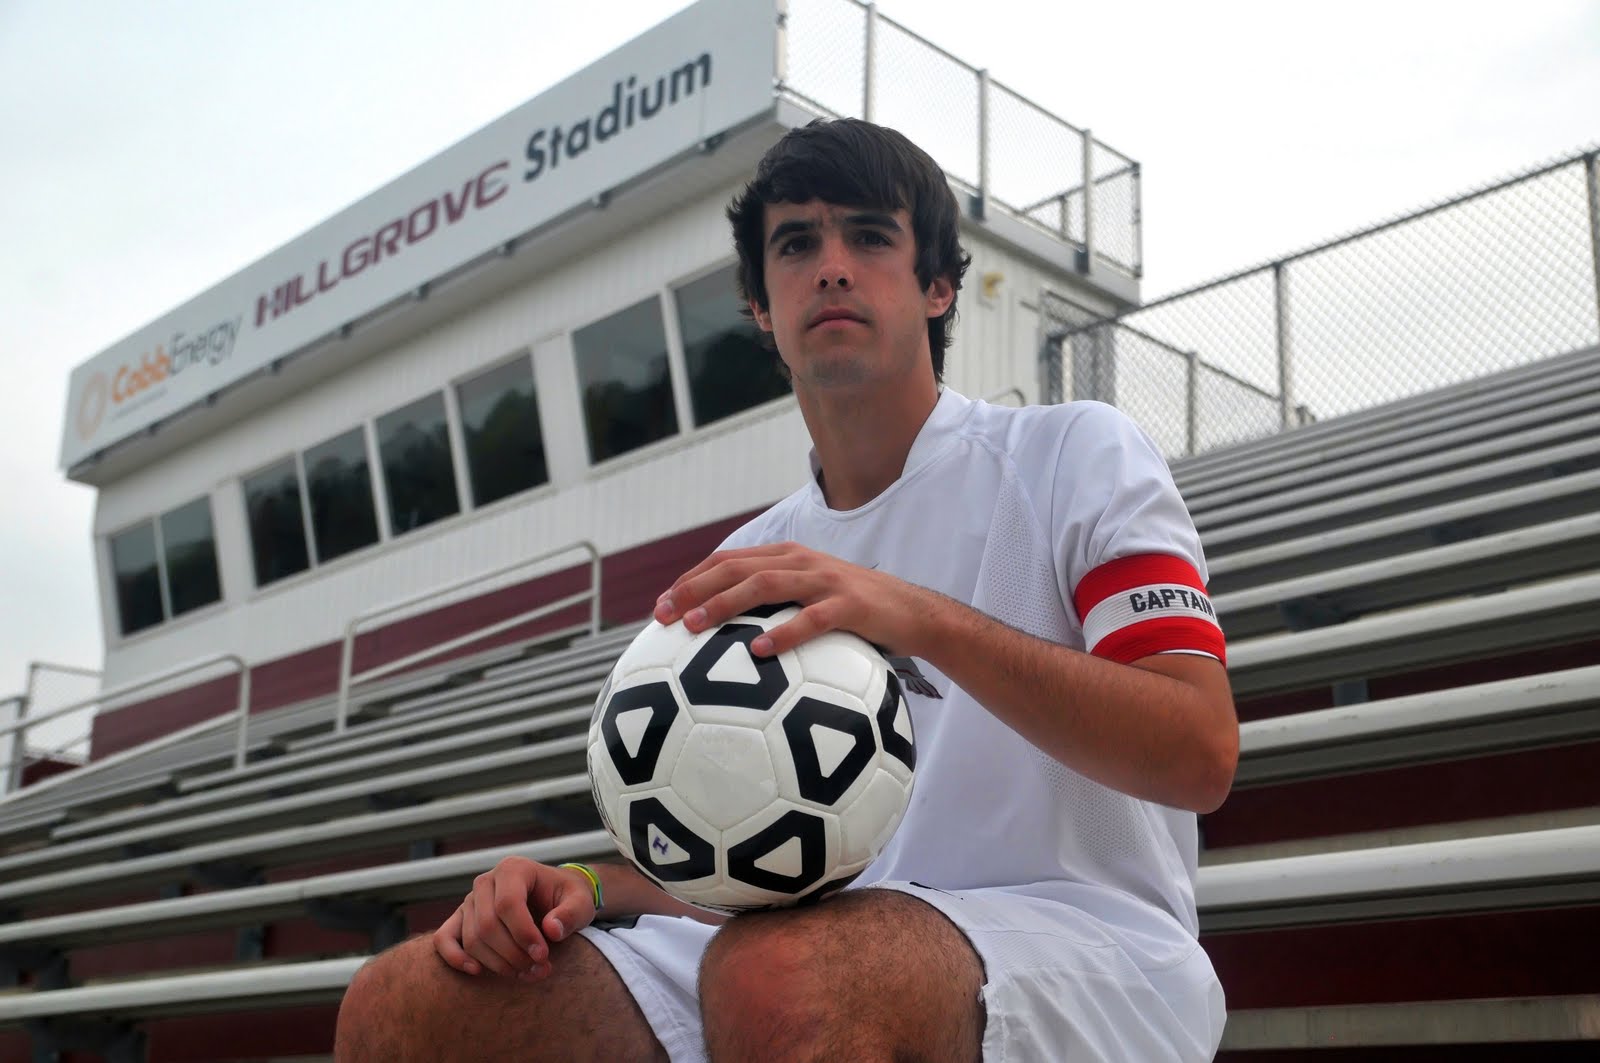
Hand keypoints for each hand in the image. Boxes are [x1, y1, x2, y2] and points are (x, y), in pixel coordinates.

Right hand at [433, 857, 596, 981]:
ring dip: (498, 963)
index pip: (508, 904)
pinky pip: (444, 938)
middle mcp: (486, 882)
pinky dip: (455, 957)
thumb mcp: (581, 903)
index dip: (523, 934)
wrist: (555, 899)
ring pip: (472, 938)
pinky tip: (477, 971)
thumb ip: (571, 914)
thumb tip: (551, 930)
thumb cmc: (567, 899)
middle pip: (487, 925)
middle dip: (513, 954)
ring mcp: (470, 900)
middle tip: (538, 970)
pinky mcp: (461, 919)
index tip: (542, 956)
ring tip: (526, 974)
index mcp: (513, 869)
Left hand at [653, 542, 938, 656]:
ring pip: (765, 585)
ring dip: (726, 604)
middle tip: (663, 616)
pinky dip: (783, 633)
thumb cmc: (854, 614)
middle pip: (736, 567)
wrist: (912, 614)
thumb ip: (772, 606)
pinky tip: (759, 651)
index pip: (726, 560)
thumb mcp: (809, 600)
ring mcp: (825, 581)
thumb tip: (724, 639)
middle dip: (695, 589)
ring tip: (697, 626)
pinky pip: (811, 619)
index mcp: (786, 557)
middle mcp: (800, 562)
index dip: (690, 579)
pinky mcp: (849, 605)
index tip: (660, 607)